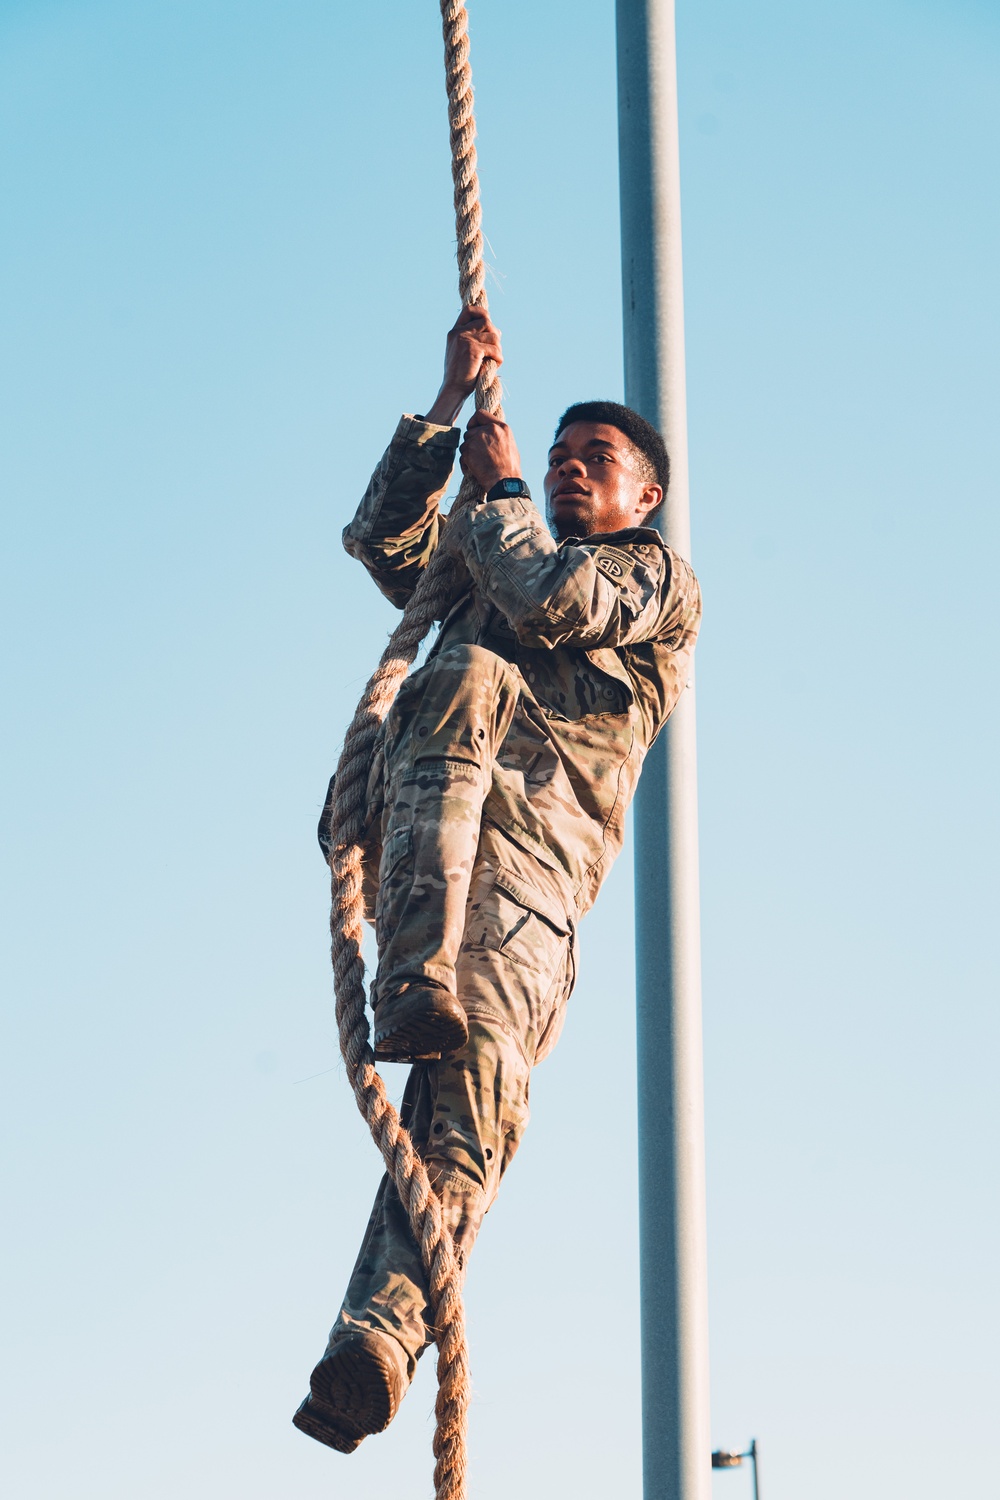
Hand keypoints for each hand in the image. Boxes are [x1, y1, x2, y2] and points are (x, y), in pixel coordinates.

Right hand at [424, 306, 502, 426]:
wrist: (453, 389)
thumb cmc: (462, 374)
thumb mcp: (466, 352)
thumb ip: (477, 339)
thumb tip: (498, 331)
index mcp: (454, 332)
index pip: (469, 310)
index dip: (482, 313)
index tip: (489, 323)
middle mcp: (458, 332)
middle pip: (486, 321)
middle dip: (495, 335)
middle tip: (494, 350)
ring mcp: (465, 339)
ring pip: (494, 335)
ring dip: (498, 349)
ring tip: (494, 360)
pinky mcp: (473, 349)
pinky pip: (494, 349)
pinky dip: (498, 358)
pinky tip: (495, 365)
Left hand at [458, 410, 521, 491]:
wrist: (505, 482)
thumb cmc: (510, 468)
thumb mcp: (509, 445)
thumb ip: (498, 435)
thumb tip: (488, 432)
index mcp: (501, 427)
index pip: (480, 414)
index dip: (473, 422)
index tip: (472, 429)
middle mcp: (489, 430)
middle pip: (470, 432)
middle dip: (471, 443)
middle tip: (478, 455)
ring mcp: (478, 440)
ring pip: (464, 444)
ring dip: (468, 454)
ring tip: (479, 464)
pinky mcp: (469, 451)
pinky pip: (462, 456)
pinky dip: (466, 464)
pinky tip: (474, 470)